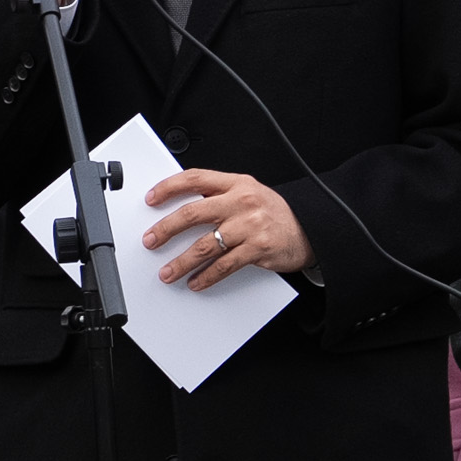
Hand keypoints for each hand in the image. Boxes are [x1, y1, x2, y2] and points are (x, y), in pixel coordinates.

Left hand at [140, 168, 306, 291]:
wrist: (310, 229)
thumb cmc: (274, 213)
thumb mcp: (249, 193)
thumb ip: (220, 196)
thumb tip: (183, 207)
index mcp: (236, 183)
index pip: (195, 179)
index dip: (169, 187)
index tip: (151, 199)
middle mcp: (242, 202)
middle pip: (194, 212)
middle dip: (167, 228)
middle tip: (151, 240)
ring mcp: (250, 226)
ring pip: (206, 244)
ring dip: (182, 261)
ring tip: (168, 272)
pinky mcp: (258, 249)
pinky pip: (224, 265)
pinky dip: (206, 276)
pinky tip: (196, 282)